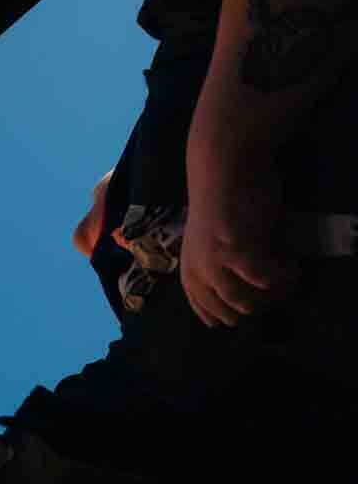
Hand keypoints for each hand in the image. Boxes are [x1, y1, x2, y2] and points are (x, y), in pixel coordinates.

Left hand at [180, 141, 297, 326]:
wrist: (224, 168)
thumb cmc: (223, 201)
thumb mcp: (214, 242)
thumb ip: (223, 266)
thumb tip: (247, 288)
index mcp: (190, 270)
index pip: (205, 310)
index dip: (230, 315)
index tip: (252, 309)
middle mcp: (198, 271)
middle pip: (229, 312)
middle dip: (258, 307)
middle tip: (279, 290)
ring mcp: (215, 263)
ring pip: (244, 302)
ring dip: (271, 296)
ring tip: (287, 279)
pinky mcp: (236, 251)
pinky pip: (264, 280)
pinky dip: (282, 277)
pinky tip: (292, 266)